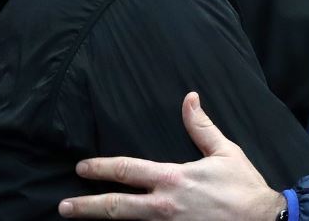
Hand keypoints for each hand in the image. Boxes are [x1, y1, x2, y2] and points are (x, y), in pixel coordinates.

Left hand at [58, 92, 285, 219]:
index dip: (100, 167)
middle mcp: (164, 206)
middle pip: (116, 207)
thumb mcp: (225, 152)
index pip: (126, 170)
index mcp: (173, 179)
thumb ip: (201, 127)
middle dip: (86, 206)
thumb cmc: (244, 188)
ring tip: (81, 219)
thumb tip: (189, 99)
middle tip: (64, 206)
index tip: (82, 167)